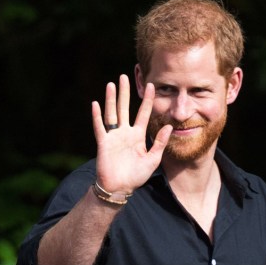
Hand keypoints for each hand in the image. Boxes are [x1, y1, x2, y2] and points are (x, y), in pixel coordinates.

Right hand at [90, 74, 171, 195]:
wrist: (120, 188)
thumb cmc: (136, 176)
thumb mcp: (153, 159)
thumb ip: (160, 143)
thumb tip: (169, 126)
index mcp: (137, 135)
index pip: (143, 113)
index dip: (148, 100)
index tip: (152, 85)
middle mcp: (125, 133)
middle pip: (125, 108)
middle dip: (125, 92)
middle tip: (125, 76)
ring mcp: (113, 137)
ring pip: (112, 113)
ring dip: (111, 99)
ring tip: (111, 84)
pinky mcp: (104, 143)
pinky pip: (99, 127)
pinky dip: (97, 116)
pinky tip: (95, 104)